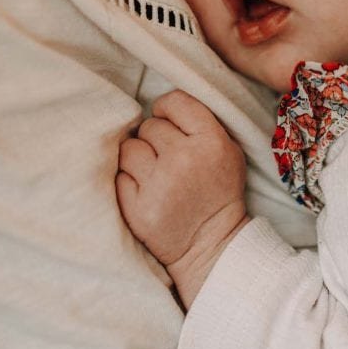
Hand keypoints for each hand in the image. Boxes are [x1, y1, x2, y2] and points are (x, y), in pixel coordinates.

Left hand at [116, 90, 248, 306]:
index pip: (174, 102)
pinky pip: (119, 175)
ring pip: (129, 148)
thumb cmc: (218, 193)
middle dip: (155, 139)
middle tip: (168, 159)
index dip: (167, 110)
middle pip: (149, 126)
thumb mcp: (228, 151)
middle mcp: (184, 160)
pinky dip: (129, 181)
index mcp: (211, 141)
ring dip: (138, 159)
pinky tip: (146, 192)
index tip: (169, 124)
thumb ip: (200, 122)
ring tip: (155, 175)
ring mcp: (158, 186)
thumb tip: (160, 104)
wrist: (211, 245)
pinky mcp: (138, 209)